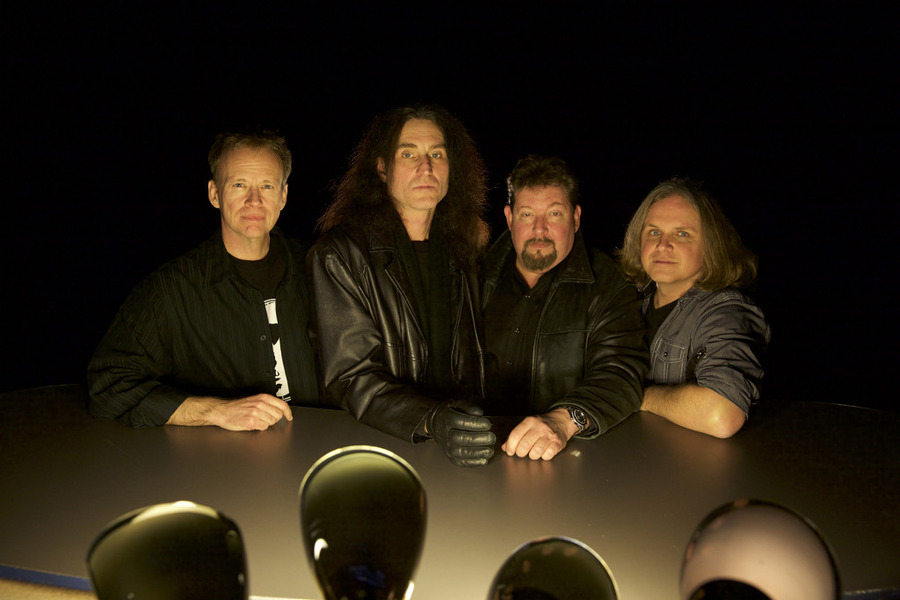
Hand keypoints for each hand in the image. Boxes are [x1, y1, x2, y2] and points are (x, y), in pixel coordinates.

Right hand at [168, 394, 292, 430]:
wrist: (222, 410)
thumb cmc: (237, 407)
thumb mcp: (254, 400)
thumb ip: (266, 404)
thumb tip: (279, 411)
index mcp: (263, 397)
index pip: (282, 405)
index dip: (287, 412)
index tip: (289, 417)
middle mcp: (260, 404)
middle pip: (278, 416)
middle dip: (273, 419)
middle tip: (263, 419)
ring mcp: (256, 412)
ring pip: (271, 422)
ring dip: (265, 423)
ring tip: (255, 420)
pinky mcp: (251, 421)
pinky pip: (263, 427)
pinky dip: (259, 428)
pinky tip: (252, 424)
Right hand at [427, 402, 495, 466]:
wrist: (435, 424)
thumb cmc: (449, 413)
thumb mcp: (457, 404)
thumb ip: (468, 407)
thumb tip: (479, 413)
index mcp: (446, 419)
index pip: (460, 422)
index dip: (475, 424)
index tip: (487, 424)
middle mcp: (445, 434)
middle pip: (460, 439)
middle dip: (477, 439)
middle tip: (491, 437)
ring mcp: (446, 447)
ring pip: (460, 452)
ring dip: (477, 453)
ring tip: (490, 450)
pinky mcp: (450, 456)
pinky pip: (460, 462)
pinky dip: (473, 463)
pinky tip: (483, 459)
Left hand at [501, 408, 576, 460]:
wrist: (561, 420)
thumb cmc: (542, 424)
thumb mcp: (528, 425)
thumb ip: (516, 435)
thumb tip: (505, 447)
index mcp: (529, 421)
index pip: (515, 435)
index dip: (510, 446)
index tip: (510, 451)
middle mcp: (539, 427)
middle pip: (524, 445)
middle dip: (520, 453)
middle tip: (522, 453)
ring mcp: (549, 435)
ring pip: (535, 452)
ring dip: (532, 456)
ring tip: (533, 452)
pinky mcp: (557, 443)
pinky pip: (547, 455)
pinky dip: (544, 457)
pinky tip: (543, 452)